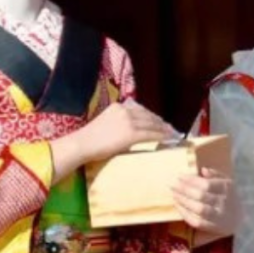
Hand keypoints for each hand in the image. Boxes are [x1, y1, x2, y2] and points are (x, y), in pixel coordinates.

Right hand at [50, 102, 176, 181]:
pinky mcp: (132, 133)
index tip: (160, 122)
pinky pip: (152, 134)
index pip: (141, 110)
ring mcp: (129, 121)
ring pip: (153, 124)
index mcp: (118, 107)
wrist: (81, 145)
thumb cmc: (89, 139)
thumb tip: (129, 131)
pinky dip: (163, 137)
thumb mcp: (105, 123)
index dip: (152, 117)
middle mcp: (125, 111)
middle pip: (149, 116)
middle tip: (170, 128)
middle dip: (161, 123)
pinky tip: (169, 140)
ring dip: (164, 129)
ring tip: (172, 134)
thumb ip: (118, 123)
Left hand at [171, 167, 240, 245]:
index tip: (179, 176)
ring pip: (199, 209)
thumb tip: (202, 169)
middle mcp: (223, 202)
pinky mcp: (213, 227)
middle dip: (184, 190)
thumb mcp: (227, 182)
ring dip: (184, 201)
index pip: (207, 184)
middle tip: (172, 185)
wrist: (240, 219)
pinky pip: (197, 221)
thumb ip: (216, 174)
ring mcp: (218, 216)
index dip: (192, 180)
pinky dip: (186, 214)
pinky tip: (178, 206)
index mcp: (227, 188)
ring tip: (173, 194)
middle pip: (201, 196)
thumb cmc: (229, 197)